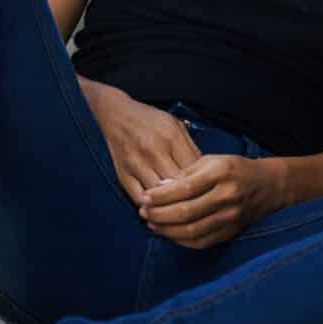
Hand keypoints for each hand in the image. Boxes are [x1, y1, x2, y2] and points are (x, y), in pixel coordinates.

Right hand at [82, 79, 201, 203]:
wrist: (116, 114)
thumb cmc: (150, 121)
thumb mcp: (176, 126)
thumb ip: (191, 149)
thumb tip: (205, 175)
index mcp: (171, 136)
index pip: (193, 170)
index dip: (203, 184)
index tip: (206, 190)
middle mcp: (153, 150)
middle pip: (177, 185)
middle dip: (188, 197)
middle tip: (196, 204)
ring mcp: (136, 164)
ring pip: (159, 196)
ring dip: (169, 205)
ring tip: (179, 209)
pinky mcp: (123, 175)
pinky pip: (140, 198)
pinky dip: (151, 207)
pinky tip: (160, 208)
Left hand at [139, 154, 288, 249]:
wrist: (268, 185)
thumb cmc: (234, 169)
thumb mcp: (211, 160)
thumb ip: (184, 174)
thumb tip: (157, 189)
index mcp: (220, 173)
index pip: (184, 188)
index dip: (161, 196)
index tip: (145, 197)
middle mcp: (227, 196)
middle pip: (186, 212)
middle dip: (159, 214)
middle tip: (143, 212)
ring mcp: (231, 217)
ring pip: (192, 230)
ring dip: (166, 230)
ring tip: (151, 223)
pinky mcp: (231, 232)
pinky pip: (201, 242)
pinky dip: (180, 240)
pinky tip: (168, 233)